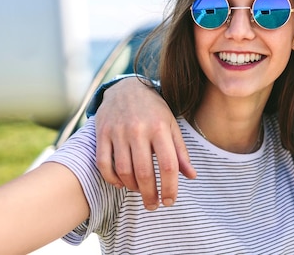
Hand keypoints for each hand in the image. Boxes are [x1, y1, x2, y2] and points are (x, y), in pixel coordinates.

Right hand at [94, 77, 196, 209]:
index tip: (170, 201)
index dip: (170, 187)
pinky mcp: (102, 133)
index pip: (168, 165)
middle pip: (144, 172)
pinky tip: (121, 184)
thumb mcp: (172, 126)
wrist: (127, 88)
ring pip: (123, 170)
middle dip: (150, 195)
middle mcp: (138, 129)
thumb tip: (191, 176)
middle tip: (153, 206)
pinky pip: (103, 163)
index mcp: (160, 128)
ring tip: (140, 192)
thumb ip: (180, 152)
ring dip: (132, 187)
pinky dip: (111, 179)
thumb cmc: (154, 110)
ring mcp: (118, 131)